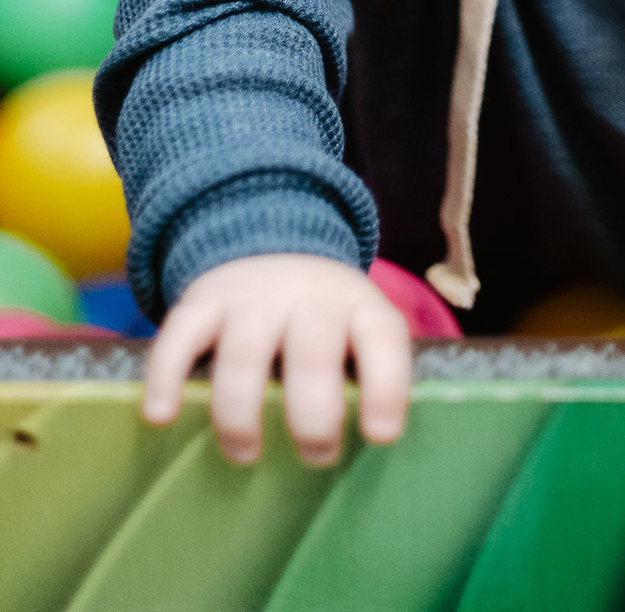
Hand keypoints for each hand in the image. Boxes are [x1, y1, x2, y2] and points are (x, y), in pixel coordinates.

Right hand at [142, 253, 411, 467]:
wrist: (273, 245)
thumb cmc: (324, 322)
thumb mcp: (357, 334)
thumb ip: (363, 380)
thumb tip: (362, 453)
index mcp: (359, 306)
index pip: (381, 338)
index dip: (386, 387)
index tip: (380, 435)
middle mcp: (309, 296)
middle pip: (312, 352)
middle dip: (314, 415)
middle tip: (315, 455)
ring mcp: (253, 296)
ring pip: (245, 352)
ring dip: (242, 413)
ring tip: (246, 453)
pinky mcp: (202, 301)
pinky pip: (180, 335)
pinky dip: (166, 377)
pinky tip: (162, 417)